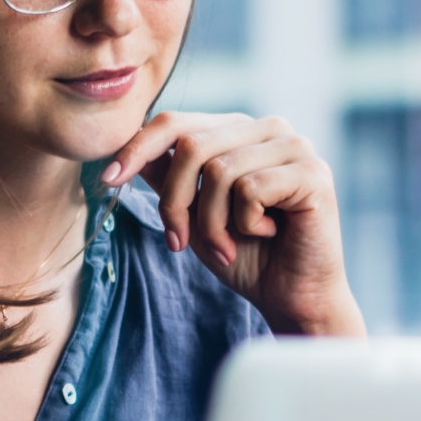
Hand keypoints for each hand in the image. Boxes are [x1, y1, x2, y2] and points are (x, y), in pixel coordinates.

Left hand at [101, 110, 365, 335]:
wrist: (292, 297)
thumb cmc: (245, 257)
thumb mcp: (193, 216)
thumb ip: (169, 179)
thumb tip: (128, 151)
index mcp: (238, 131)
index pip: (176, 122)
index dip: (137, 148)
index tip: (108, 179)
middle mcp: (268, 128)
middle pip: (191, 146)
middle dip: (174, 203)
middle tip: (180, 242)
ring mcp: (294, 145)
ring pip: (219, 171)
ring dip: (211, 223)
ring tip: (229, 247)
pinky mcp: (313, 172)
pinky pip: (251, 188)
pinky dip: (246, 224)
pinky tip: (268, 234)